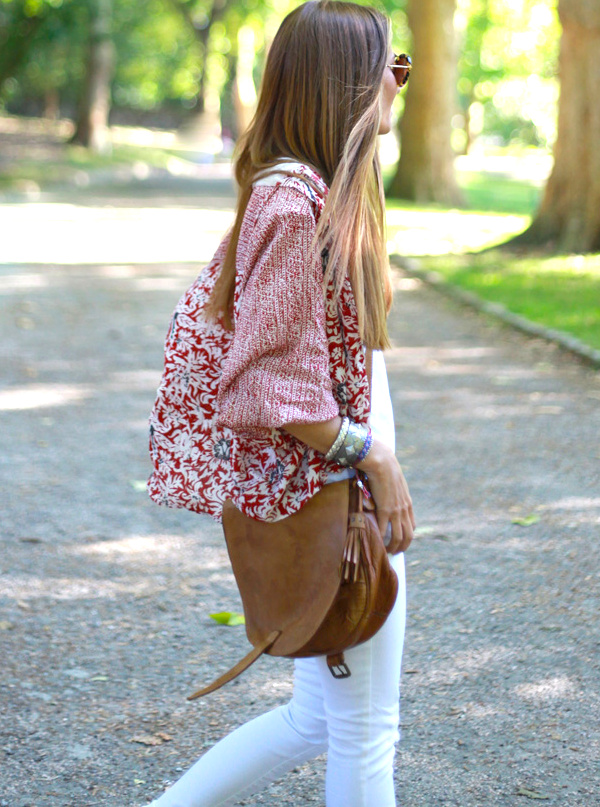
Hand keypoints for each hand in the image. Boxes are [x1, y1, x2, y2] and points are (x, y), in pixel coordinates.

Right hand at [356, 439, 414, 553]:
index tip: (401, 541)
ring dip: (393, 547)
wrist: (382, 462)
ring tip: (386, 551)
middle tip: (395, 553)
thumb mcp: (395, 484)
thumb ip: (392, 494)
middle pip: (409, 535)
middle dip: (403, 547)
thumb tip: (383, 499)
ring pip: (398, 536)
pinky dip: (380, 538)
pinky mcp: (385, 509)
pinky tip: (376, 542)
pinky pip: (383, 529)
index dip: (407, 536)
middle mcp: (404, 509)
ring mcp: (396, 511)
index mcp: (408, 503)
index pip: (412, 525)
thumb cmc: (385, 469)